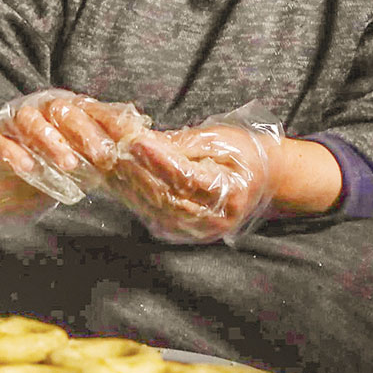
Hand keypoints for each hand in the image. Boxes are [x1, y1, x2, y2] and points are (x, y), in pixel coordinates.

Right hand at [0, 92, 149, 228]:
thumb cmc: (44, 162)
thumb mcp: (80, 158)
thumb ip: (106, 151)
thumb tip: (146, 140)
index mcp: (66, 111)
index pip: (93, 110)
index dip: (113, 123)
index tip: (134, 139)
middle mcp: (40, 111)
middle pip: (63, 112)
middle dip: (85, 133)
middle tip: (103, 156)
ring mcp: (12, 124)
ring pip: (30, 122)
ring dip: (50, 141)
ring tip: (67, 164)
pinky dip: (13, 154)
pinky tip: (28, 168)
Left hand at [104, 119, 280, 243]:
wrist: (264, 181)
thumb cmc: (243, 153)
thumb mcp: (221, 139)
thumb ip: (184, 142)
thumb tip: (146, 138)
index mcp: (231, 192)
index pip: (187, 177)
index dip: (159, 159)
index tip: (135, 139)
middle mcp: (215, 218)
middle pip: (166, 195)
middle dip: (135, 171)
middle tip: (111, 148)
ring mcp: (201, 231)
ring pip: (155, 209)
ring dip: (128, 186)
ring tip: (108, 161)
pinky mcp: (187, 234)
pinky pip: (154, 217)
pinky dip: (133, 199)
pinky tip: (117, 181)